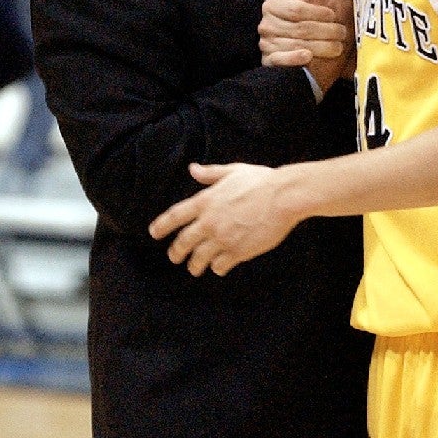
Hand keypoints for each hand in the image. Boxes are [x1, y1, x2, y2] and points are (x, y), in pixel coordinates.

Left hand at [148, 162, 296, 276]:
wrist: (283, 197)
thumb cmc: (261, 180)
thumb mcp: (233, 171)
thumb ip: (211, 173)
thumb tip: (193, 169)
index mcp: (206, 201)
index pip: (175, 216)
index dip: (162, 226)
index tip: (154, 233)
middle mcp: (209, 222)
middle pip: (183, 243)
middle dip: (175, 253)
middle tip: (174, 258)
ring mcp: (223, 238)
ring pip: (199, 259)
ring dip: (195, 265)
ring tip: (195, 268)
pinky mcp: (238, 251)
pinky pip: (220, 266)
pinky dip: (218, 267)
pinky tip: (220, 267)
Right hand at [259, 0, 355, 88]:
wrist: (317, 65)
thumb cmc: (322, 28)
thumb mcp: (329, 4)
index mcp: (275, 5)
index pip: (296, 8)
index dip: (318, 12)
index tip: (334, 15)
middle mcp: (266, 24)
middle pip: (298, 27)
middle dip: (324, 30)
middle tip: (342, 33)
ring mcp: (266, 44)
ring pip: (295, 43)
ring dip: (319, 46)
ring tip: (337, 47)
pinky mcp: (269, 63)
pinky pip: (280, 59)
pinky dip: (294, 58)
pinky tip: (308, 57)